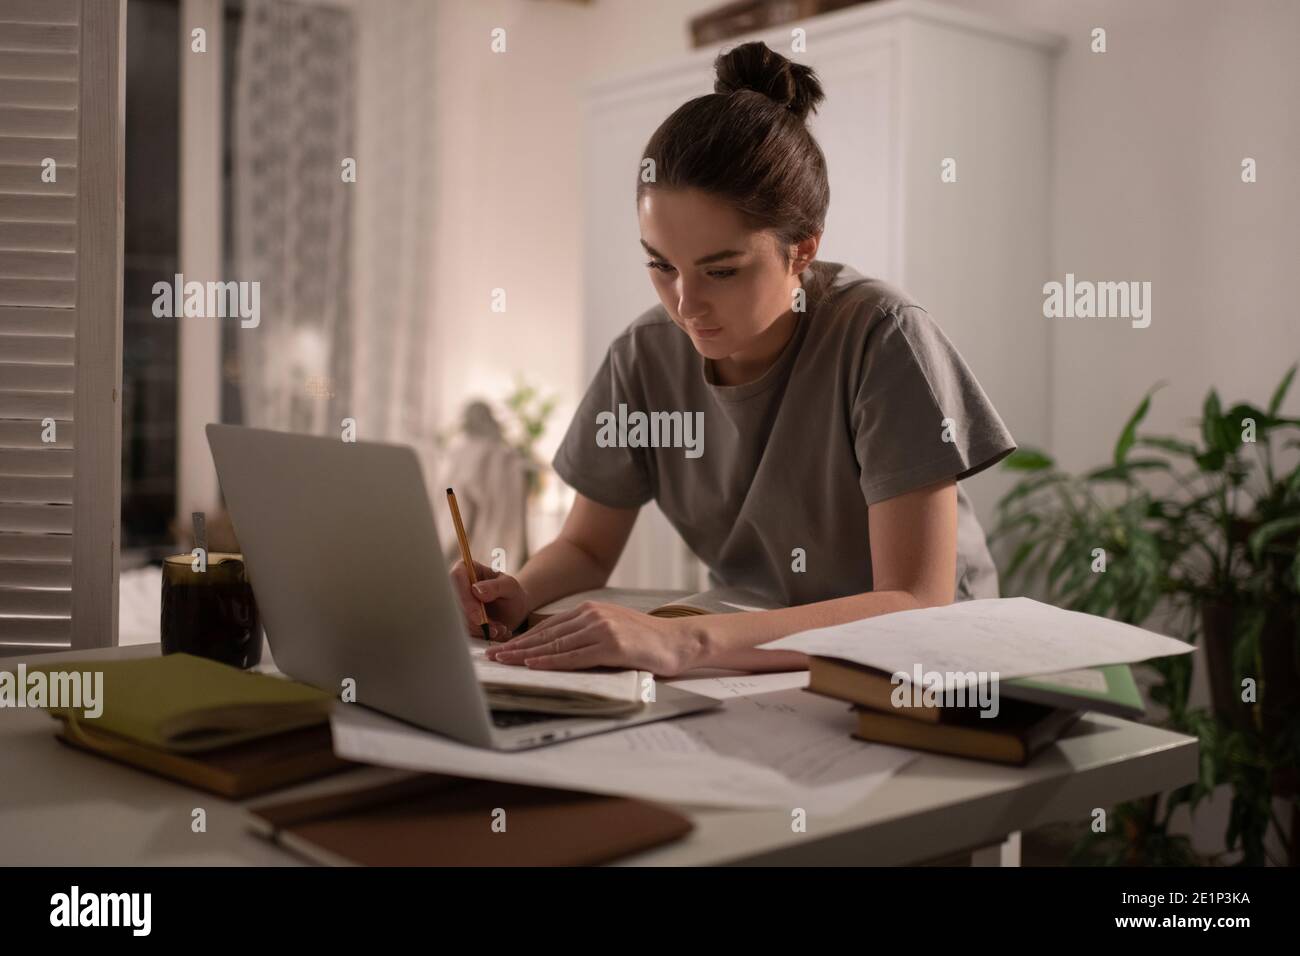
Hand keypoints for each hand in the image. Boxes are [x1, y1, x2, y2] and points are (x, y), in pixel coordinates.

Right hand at [449, 560, 528, 640]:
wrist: (514, 610)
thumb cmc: (512, 593)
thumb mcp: (510, 587)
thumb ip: (495, 586)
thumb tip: (476, 590)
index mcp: (465, 569)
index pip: (456, 579)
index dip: (465, 599)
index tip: (479, 617)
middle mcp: (455, 586)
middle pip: (452, 603)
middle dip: (473, 621)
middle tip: (494, 629)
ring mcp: (455, 603)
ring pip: (456, 619)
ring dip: (479, 630)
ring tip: (500, 630)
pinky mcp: (457, 618)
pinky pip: (462, 629)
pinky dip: (480, 635)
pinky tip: (496, 633)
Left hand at [484, 601, 702, 676]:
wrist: (679, 641)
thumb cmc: (646, 641)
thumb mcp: (612, 629)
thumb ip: (586, 635)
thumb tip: (556, 649)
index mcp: (590, 610)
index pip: (548, 627)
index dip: (522, 639)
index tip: (501, 648)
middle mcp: (592, 615)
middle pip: (546, 634)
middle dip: (516, 647)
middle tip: (490, 657)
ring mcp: (602, 628)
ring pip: (556, 645)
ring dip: (525, 655)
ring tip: (504, 663)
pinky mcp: (612, 645)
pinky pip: (575, 656)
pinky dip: (551, 662)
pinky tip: (533, 666)